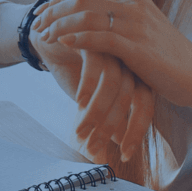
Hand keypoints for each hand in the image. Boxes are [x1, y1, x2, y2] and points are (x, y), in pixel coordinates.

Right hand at [30, 28, 153, 162]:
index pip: (145, 103)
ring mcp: (112, 45)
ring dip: (96, 112)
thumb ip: (104, 117)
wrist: (47, 35)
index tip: (125, 154)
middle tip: (94, 149)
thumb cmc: (72, 68)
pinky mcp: (93, 36)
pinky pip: (96, 65)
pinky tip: (79, 103)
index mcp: (135, 71)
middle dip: (111, 126)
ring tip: (81, 132)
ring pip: (112, 83)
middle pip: (130, 95)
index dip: (136, 131)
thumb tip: (109, 151)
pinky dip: (88, 87)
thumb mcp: (89, 98)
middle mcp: (127, 57)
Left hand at [32, 0, 191, 145]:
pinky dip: (75, 38)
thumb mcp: (143, 33)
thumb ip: (120, 23)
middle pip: (81, 0)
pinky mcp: (136, 45)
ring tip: (41, 37)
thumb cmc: (168, 61)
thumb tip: (92, 22)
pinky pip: (98, 37)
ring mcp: (136, 23)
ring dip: (59, 25)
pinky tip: (59, 44)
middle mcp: (134, 4)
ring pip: (86, 16)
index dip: (59, 3)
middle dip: (53, 12)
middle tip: (34, 26)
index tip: (40, 15)